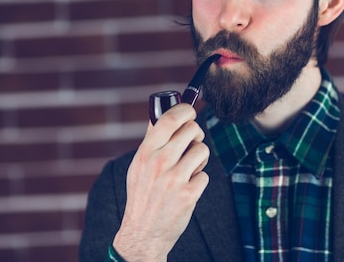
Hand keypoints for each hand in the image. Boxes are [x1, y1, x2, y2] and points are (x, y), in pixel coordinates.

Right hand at [112, 103, 209, 261]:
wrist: (143, 234)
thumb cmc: (143, 196)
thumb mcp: (138, 166)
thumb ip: (150, 140)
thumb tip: (158, 113)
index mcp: (145, 153)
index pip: (170, 119)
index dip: (185, 110)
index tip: (190, 112)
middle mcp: (159, 163)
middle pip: (192, 130)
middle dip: (196, 135)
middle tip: (191, 144)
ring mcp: (174, 179)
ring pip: (202, 150)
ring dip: (200, 158)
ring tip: (189, 169)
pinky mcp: (188, 194)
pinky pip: (205, 174)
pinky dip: (199, 180)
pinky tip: (188, 188)